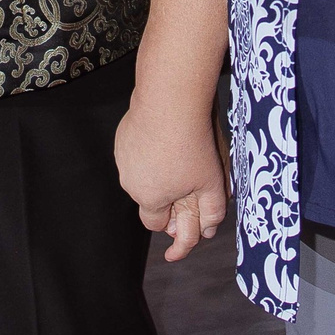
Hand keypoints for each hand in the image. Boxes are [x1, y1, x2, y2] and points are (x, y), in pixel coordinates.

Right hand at [115, 92, 228, 261]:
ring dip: (155, 174)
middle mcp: (130, 184)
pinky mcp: (122, 140)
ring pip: (140, 177)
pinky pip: (135, 156)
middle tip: (183, 181)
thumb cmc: (191, 144)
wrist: (169, 103)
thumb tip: (208, 232)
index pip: (157, 224)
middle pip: (148, 201)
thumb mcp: (212, 183)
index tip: (176, 226)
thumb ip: (211, 212)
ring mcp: (123, 161)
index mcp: (150, 199)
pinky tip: (164, 140)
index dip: (171, 223)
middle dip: (164, 197)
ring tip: (176, 155)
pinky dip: (148, 154)